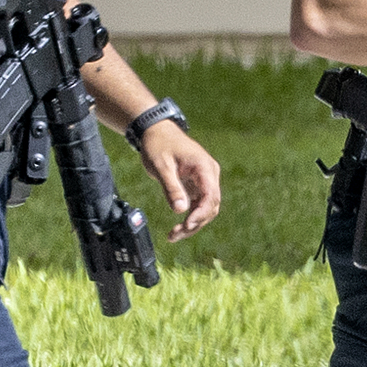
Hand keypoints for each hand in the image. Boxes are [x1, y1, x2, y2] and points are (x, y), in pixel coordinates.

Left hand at [142, 117, 226, 237]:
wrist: (156, 131)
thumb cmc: (158, 145)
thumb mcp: (161, 166)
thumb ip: (171, 187)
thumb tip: (180, 210)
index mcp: (204, 167)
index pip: (211, 196)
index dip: (201, 214)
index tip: (186, 225)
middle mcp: (209, 174)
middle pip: (211, 206)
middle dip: (195, 223)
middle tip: (175, 235)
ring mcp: (205, 179)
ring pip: (206, 208)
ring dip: (193, 223)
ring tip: (174, 235)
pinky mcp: (198, 184)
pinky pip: (199, 204)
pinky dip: (190, 216)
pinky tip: (178, 227)